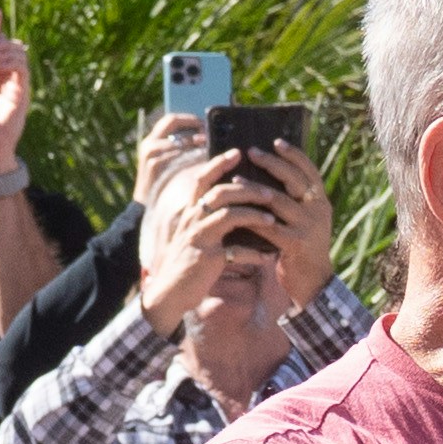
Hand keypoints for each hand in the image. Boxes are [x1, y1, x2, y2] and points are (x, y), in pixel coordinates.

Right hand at [128, 135, 289, 353]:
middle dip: (248, 189)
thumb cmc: (188, 260)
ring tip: (272, 218)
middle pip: (221, 193)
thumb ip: (210, 217)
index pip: (202, 179)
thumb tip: (236, 201)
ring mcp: (200, 238)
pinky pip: (234, 251)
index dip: (218, 163)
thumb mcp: (196, 234)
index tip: (238, 152)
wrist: (169, 291)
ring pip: (229, 216)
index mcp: (190, 211)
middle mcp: (192, 220)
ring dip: (254, 215)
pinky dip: (253, 253)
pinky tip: (267, 256)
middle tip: (270, 191)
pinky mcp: (207, 259)